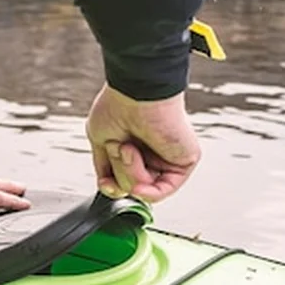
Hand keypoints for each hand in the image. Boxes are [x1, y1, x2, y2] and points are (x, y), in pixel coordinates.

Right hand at [84, 84, 201, 202]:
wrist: (135, 93)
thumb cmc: (117, 106)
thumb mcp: (101, 143)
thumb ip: (107, 170)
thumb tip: (111, 190)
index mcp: (135, 148)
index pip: (123, 181)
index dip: (113, 187)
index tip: (106, 183)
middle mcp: (152, 154)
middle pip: (131, 187)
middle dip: (120, 172)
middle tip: (121, 146)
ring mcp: (168, 159)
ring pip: (145, 190)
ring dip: (129, 172)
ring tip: (129, 146)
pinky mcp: (183, 162)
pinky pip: (162, 191)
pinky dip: (147, 189)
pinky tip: (139, 175)